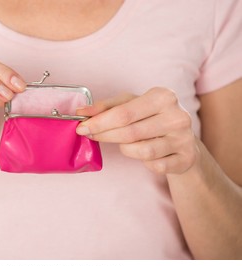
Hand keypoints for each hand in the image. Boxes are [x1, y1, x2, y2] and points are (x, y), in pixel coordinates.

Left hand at [76, 88, 197, 173]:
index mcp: (163, 97)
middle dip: (105, 136)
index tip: (81, 127)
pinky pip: (154, 165)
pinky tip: (146, 154)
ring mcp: (184, 139)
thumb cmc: (151, 117)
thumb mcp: (131, 104)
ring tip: (126, 143)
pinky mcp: (186, 158)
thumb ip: (106, 107)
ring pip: (141, 151)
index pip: (123, 113)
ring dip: (126, 149)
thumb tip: (81, 113)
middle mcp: (177, 116)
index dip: (99, 122)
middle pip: (130, 133)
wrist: (184, 138)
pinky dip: (144, 162)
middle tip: (90, 136)